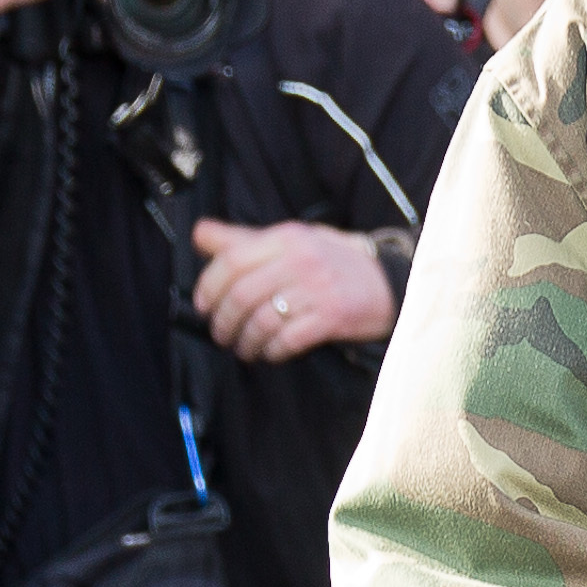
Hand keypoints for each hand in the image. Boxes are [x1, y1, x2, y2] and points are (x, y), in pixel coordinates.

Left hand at [193, 218, 394, 361]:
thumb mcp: (290, 241)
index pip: (233, 260)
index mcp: (285, 239)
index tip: (203, 305)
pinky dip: (272, 351)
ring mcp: (317, 290)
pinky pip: (289, 340)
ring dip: (245, 341)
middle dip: (223, 322)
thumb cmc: (331, 262)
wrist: (387, 281)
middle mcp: (300, 261)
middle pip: (242, 295)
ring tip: (243, 348)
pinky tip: (269, 353)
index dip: (209, 286)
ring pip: (263, 321)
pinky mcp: (333, 317)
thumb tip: (199, 233)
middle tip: (220, 334)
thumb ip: (243, 240)